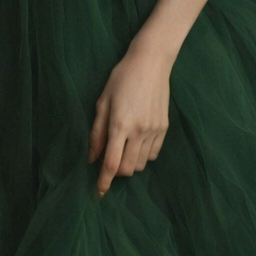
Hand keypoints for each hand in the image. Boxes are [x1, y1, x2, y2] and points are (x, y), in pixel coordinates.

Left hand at [87, 40, 170, 196]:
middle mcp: (139, 131)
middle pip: (127, 168)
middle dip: (116, 172)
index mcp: (120, 125)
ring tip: (123, 150)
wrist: (151, 62)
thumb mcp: (102, 102)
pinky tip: (137, 144)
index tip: (98, 193)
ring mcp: (154, 130)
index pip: (111, 164)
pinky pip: (154, 154)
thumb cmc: (121, 78)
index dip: (103, 182)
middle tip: (109, 161)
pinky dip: (143, 156)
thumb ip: (97, 133)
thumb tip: (91, 158)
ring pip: (141, 164)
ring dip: (130, 164)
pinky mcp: (164, 128)